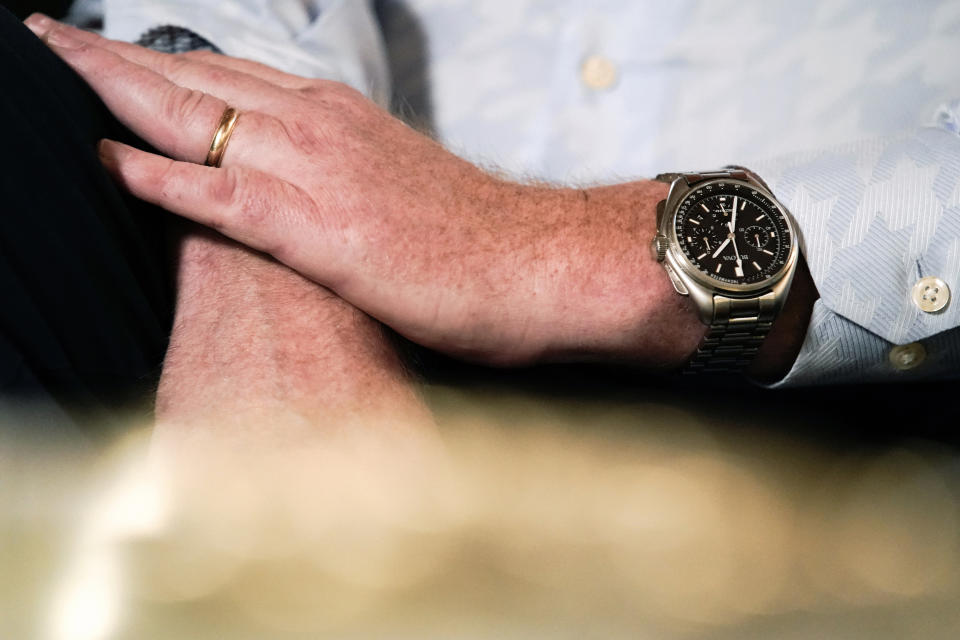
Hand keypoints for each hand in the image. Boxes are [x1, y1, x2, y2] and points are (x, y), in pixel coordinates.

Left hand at [26, 15, 705, 366]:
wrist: (541, 265)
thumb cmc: (478, 238)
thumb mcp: (400, 187)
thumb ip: (343, 175)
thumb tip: (309, 187)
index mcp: (337, 119)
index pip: (228, 77)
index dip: (160, 66)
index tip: (108, 58)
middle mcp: (319, 128)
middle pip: (196, 79)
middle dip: (114, 59)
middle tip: (50, 39)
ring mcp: (318, 173)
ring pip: (196, 117)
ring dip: (116, 91)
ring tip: (53, 68)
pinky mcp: (323, 231)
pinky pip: (224, 197)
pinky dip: (163, 178)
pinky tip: (113, 163)